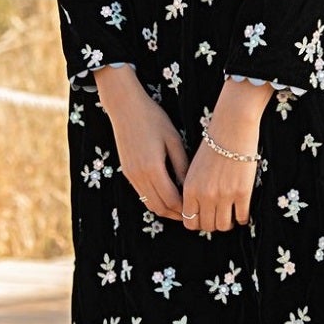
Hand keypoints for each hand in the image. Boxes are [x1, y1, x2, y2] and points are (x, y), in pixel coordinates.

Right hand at [94, 65, 188, 221]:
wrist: (125, 107)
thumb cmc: (153, 119)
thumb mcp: (174, 140)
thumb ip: (182, 165)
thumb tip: (191, 186)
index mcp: (153, 168)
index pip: (171, 200)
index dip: (185, 209)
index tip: (199, 210)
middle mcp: (139, 176)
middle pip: (159, 207)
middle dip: (176, 214)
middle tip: (193, 216)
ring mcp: (131, 175)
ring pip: (149, 203)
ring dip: (165, 209)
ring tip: (182, 209)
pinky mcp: (127, 171)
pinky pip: (143, 194)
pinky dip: (156, 200)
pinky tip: (168, 196)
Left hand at [180, 82, 271, 233]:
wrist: (232, 127)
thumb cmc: (213, 145)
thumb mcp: (194, 168)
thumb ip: (193, 189)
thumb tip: (198, 210)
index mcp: (190, 189)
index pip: (189, 222)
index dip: (198, 223)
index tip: (205, 218)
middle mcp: (205, 195)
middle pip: (207, 227)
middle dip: (213, 224)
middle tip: (220, 216)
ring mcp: (224, 195)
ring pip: (224, 226)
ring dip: (228, 223)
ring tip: (231, 214)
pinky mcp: (242, 193)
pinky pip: (242, 218)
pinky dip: (242, 218)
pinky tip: (242, 210)